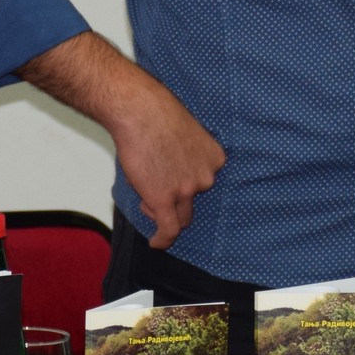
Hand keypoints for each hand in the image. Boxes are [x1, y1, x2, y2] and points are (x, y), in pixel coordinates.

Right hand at [19, 31, 224, 248]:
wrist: (139, 110)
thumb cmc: (155, 113)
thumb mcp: (185, 131)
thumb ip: (184, 154)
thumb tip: (169, 169)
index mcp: (215, 159)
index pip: (203, 182)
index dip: (183, 181)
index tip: (169, 174)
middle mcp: (207, 177)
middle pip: (192, 201)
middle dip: (173, 197)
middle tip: (152, 183)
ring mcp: (187, 190)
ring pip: (179, 217)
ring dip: (162, 212)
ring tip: (146, 198)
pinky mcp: (166, 200)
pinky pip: (169, 229)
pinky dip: (164, 239)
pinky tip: (156, 243)